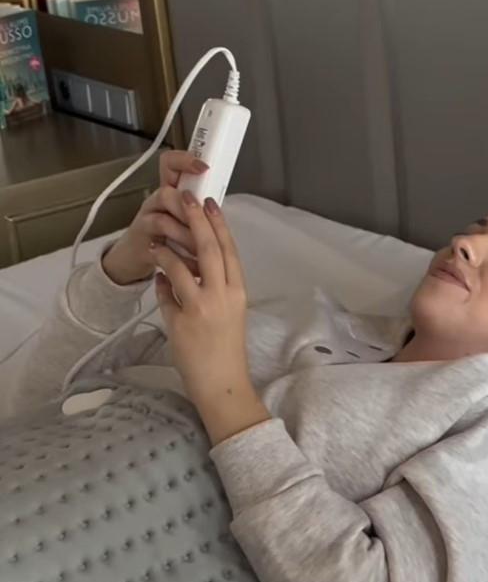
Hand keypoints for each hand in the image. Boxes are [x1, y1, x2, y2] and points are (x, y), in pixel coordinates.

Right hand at [101, 150, 208, 285]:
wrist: (133, 261)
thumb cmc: (165, 240)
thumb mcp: (184, 222)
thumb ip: (199, 214)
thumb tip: (220, 213)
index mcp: (170, 193)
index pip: (169, 165)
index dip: (183, 160)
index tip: (204, 167)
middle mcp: (155, 203)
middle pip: (166, 194)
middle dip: (189, 210)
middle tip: (204, 226)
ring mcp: (145, 223)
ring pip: (163, 220)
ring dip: (186, 236)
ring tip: (202, 251)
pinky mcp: (141, 245)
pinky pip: (159, 249)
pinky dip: (180, 258)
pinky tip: (194, 267)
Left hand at [150, 192, 269, 444]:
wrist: (222, 383)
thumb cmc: (225, 351)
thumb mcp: (227, 316)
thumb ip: (209, 291)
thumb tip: (181, 272)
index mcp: (239, 292)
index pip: (230, 251)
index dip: (220, 225)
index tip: (211, 204)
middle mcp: (224, 295)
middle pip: (211, 249)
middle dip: (198, 220)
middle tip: (188, 198)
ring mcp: (204, 306)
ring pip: (185, 264)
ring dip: (169, 246)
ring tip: (157, 234)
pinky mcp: (184, 319)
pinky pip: (168, 288)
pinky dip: (161, 275)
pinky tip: (155, 268)